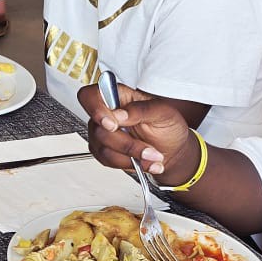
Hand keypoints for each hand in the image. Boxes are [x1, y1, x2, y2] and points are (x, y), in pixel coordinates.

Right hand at [79, 80, 196, 183]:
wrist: (171, 149)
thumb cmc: (167, 126)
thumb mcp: (162, 112)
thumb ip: (140, 110)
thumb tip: (119, 114)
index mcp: (118, 96)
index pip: (90, 96)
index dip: (95, 109)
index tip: (113, 124)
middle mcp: (106, 114)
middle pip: (99, 129)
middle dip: (127, 143)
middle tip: (148, 148)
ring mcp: (103, 134)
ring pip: (104, 148)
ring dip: (131, 156)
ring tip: (152, 157)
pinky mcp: (104, 151)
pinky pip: (107, 161)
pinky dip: (128, 164)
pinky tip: (144, 162)